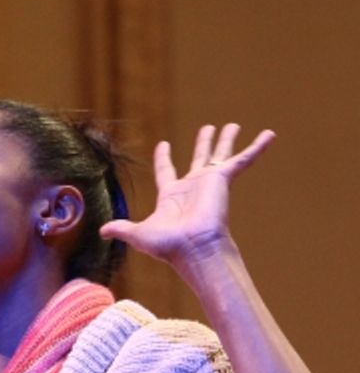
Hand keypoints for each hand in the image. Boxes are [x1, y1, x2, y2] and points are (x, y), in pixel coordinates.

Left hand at [100, 123, 274, 273]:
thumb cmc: (168, 245)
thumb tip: (102, 231)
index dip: (163, 158)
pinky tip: (269, 134)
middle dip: (203, 144)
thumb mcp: (138, 234)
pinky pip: (243, 160)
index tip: (162, 144)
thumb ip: (121, 229)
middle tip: (209, 128)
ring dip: (226, 140)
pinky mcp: (223, 180)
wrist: (193, 247)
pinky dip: (256, 148)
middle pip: (198, 159)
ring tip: (232, 125)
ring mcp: (209, 182)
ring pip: (219, 155)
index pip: (166, 172)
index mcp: (172, 196)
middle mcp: (192, 187)